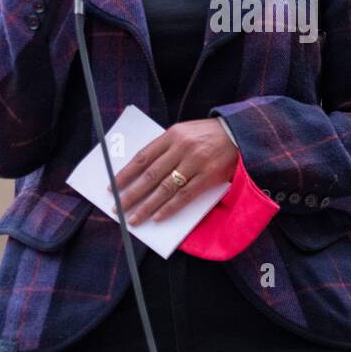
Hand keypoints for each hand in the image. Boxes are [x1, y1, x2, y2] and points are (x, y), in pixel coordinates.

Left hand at [108, 119, 239, 223]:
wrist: (237, 134)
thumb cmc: (205, 136)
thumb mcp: (183, 133)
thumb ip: (165, 149)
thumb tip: (142, 172)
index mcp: (171, 135)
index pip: (142, 157)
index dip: (126, 173)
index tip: (113, 186)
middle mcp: (181, 148)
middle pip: (150, 175)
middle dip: (132, 194)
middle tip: (118, 208)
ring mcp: (195, 163)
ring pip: (165, 188)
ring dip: (147, 206)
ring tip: (134, 218)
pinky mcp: (208, 176)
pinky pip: (184, 195)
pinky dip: (169, 208)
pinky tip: (157, 217)